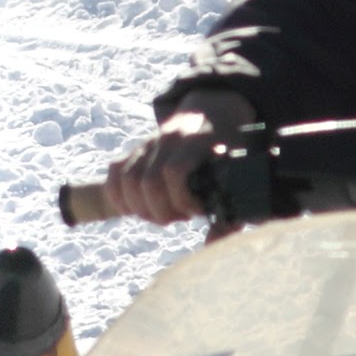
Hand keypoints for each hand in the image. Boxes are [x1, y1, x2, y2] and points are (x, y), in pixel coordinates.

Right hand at [101, 89, 256, 225]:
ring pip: (126, 179)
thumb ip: (229, 212)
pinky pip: (115, 172)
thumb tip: (211, 245)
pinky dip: (119, 196)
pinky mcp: (136, 150)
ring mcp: (149, 143)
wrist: (216, 111)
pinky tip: (136, 209)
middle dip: (161, 211)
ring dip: (141, 207)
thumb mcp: (240, 172)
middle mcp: (168, 138)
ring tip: (162, 214)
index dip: (181, 198)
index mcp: (196, 140)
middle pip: (147, 182)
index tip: (196, 210)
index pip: (173, 172)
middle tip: (180, 216)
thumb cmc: (233, 147)